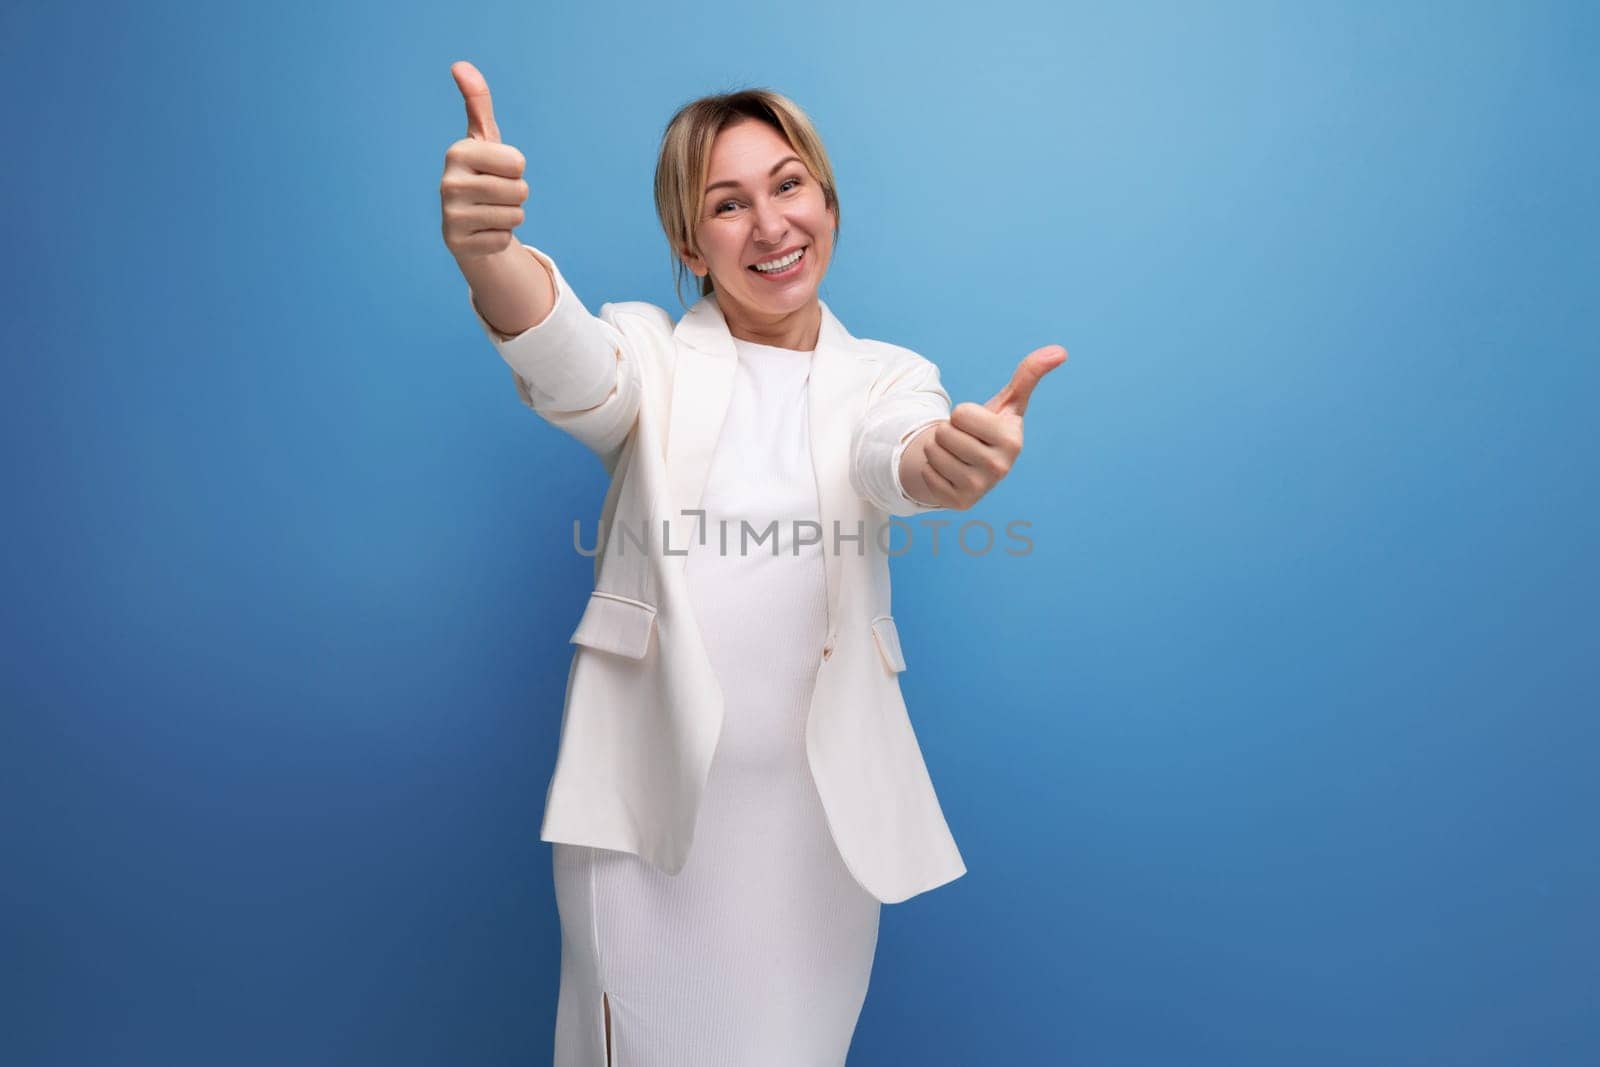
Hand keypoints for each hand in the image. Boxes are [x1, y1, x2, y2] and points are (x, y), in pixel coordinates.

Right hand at [439, 61, 529, 259]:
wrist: (468, 223)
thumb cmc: (482, 174)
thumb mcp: (484, 139)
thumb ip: (477, 102)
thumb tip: (460, 65)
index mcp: (457, 153)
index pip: (518, 163)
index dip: (517, 168)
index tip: (498, 170)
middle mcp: (448, 183)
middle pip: (519, 190)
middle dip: (516, 194)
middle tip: (496, 194)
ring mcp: (451, 216)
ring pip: (515, 216)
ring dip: (511, 216)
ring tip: (491, 211)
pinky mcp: (458, 244)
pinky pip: (504, 239)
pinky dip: (501, 237)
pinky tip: (484, 231)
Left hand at [901, 345, 1066, 509]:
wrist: (972, 467)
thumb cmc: (990, 429)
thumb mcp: (1008, 402)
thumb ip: (1029, 375)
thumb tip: (1061, 350)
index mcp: (1013, 441)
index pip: (961, 412)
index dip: (962, 414)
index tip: (975, 425)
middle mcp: (1000, 468)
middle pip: (944, 432)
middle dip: (947, 431)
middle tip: (963, 441)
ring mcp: (980, 488)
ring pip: (932, 451)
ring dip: (937, 449)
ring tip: (955, 454)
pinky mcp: (958, 502)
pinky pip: (926, 473)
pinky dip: (931, 470)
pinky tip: (948, 472)